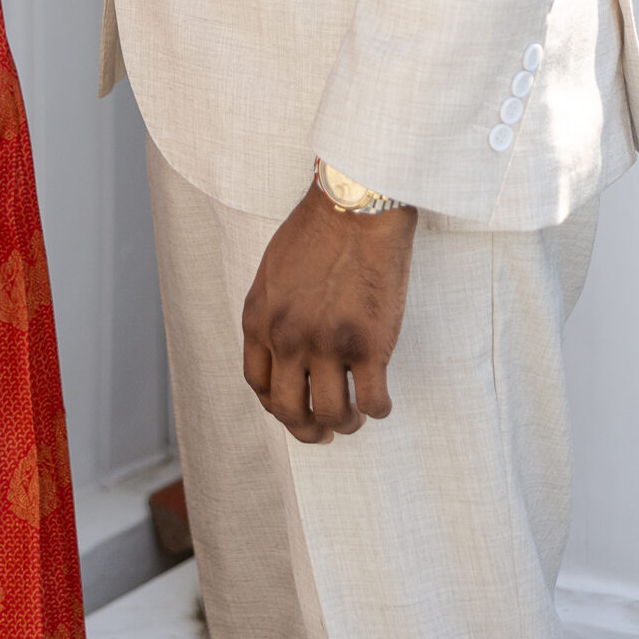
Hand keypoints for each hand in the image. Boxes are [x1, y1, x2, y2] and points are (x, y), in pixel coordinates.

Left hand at [241, 182, 417, 442]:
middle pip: (289, 410)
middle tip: (323, 432)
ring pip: (331, 415)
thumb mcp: (273, 271)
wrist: (356, 206)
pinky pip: (373, 401)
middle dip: (306, 430)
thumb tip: (280, 350)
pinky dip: (378, 410)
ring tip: (355, 416)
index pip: (258, 385)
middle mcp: (288, 339)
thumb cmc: (317, 229)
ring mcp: (328, 345)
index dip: (276, 405)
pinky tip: (381, 402)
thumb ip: (272, 313)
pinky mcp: (369, 346)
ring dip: (344, 424)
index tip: (293, 408)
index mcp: (260, 320)